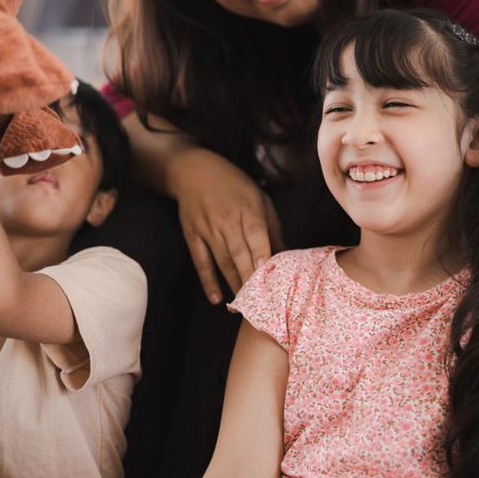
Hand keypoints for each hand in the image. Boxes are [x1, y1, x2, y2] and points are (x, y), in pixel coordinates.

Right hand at [174, 148, 284, 302]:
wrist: (195, 171)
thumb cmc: (235, 186)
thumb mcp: (259, 198)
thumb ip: (272, 227)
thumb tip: (286, 254)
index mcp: (248, 208)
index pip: (256, 234)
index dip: (262, 254)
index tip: (269, 274)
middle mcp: (226, 219)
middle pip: (239, 253)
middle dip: (250, 279)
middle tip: (262, 302)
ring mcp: (207, 228)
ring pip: (222, 261)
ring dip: (233, 284)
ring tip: (244, 306)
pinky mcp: (192, 235)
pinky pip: (201, 262)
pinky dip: (208, 281)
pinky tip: (217, 298)